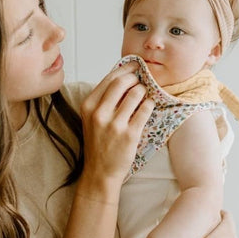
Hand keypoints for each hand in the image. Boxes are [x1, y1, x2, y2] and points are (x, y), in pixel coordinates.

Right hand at [79, 63, 153, 186]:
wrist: (100, 172)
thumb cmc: (98, 143)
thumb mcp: (92, 118)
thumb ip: (104, 99)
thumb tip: (124, 76)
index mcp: (88, 106)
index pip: (109, 78)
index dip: (126, 68)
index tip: (135, 65)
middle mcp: (99, 113)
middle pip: (122, 82)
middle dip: (136, 77)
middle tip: (143, 79)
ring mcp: (114, 124)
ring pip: (136, 94)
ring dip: (144, 91)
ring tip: (145, 95)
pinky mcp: (129, 134)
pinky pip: (145, 110)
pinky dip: (150, 104)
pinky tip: (148, 107)